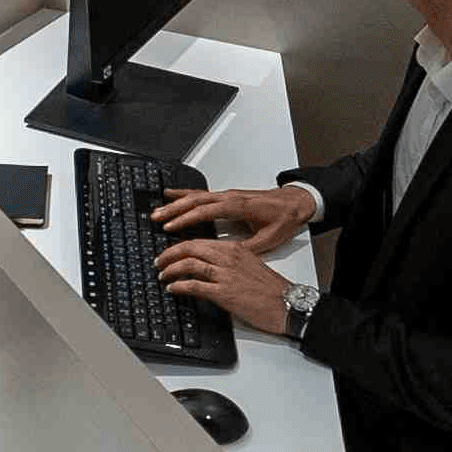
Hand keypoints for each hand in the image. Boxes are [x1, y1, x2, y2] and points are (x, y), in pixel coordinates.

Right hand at [151, 182, 315, 251]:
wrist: (296, 202)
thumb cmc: (284, 218)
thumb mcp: (269, 238)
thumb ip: (248, 247)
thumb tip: (229, 257)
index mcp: (239, 206)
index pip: (206, 211)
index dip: (187, 219)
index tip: (170, 227)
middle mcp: (230, 197)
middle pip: (196, 201)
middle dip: (174, 210)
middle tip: (156, 219)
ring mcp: (228, 195)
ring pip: (196, 196)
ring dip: (176, 203)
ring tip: (158, 210)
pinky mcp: (227, 196)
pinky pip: (202, 193)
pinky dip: (185, 194)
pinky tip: (173, 195)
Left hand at [155, 236, 295, 336]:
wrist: (288, 304)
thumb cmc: (272, 289)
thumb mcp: (250, 266)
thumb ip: (228, 263)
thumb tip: (206, 267)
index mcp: (234, 249)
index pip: (200, 242)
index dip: (180, 247)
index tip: (170, 253)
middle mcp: (228, 257)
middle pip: (189, 248)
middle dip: (169, 254)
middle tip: (159, 262)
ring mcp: (226, 274)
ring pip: (189, 264)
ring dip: (170, 269)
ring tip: (162, 275)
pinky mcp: (225, 293)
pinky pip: (194, 285)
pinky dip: (179, 286)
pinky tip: (173, 289)